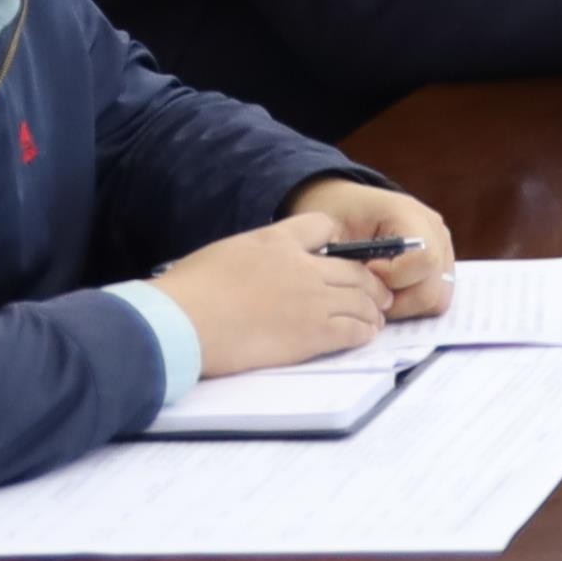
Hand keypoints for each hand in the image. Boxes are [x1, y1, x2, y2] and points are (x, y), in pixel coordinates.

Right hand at [155, 209, 399, 374]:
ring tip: (376, 317)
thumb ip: (252, 256)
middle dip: (370, 282)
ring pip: (361, 300)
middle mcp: (302, 266)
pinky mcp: (312, 333)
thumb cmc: (189, 292)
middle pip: (354, 269)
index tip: (342, 255)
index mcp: (277, 240)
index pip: (323, 225)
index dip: (337, 240)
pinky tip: (365, 335)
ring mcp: (311, 299)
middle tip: (378, 292)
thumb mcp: (224, 254)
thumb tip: (254, 270)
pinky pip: (353, 329)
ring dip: (372, 309)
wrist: (183, 322)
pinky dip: (364, 332)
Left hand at [285, 177, 455, 319]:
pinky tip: (387, 291)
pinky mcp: (443, 264)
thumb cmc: (336, 216)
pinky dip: (411, 303)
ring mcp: (443, 248)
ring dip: (405, 305)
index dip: (392, 278)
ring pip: (438, 299)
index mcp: (409, 214)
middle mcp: (435, 231)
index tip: (363, 272)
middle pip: (434, 288)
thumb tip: (356, 293)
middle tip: (367, 292)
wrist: (346, 205)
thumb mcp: (329, 232)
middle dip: (398, 301)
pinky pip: (436, 298)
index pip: (423, 260)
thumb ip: (342, 260)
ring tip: (376, 292)